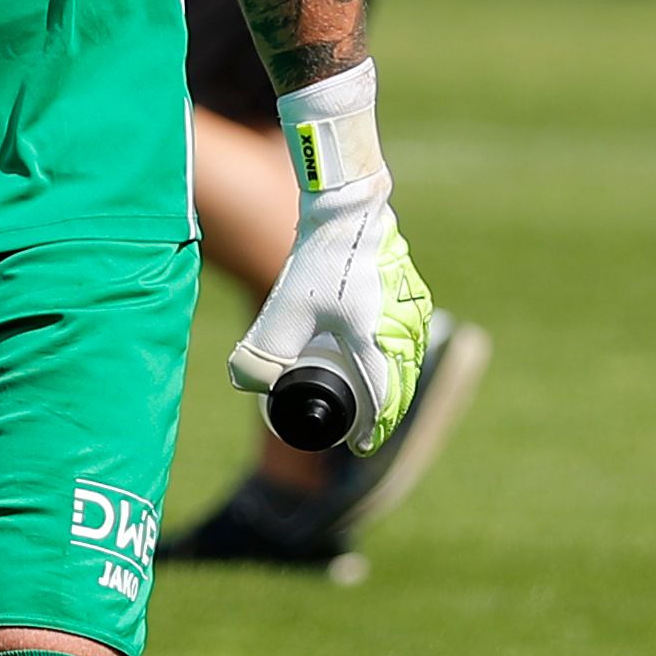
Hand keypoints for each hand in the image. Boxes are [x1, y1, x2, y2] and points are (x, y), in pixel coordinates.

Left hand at [225, 66, 434, 455]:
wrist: (347, 208)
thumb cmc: (319, 258)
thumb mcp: (286, 307)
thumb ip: (263, 347)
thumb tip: (243, 382)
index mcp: (376, 341)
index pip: (382, 401)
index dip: (372, 430)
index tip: (359, 446)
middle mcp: (402, 330)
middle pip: (400, 387)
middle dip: (383, 414)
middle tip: (364, 430)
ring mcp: (411, 309)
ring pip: (409, 362)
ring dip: (395, 387)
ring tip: (375, 402)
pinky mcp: (410, 291)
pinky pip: (409, 338)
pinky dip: (400, 358)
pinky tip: (385, 359)